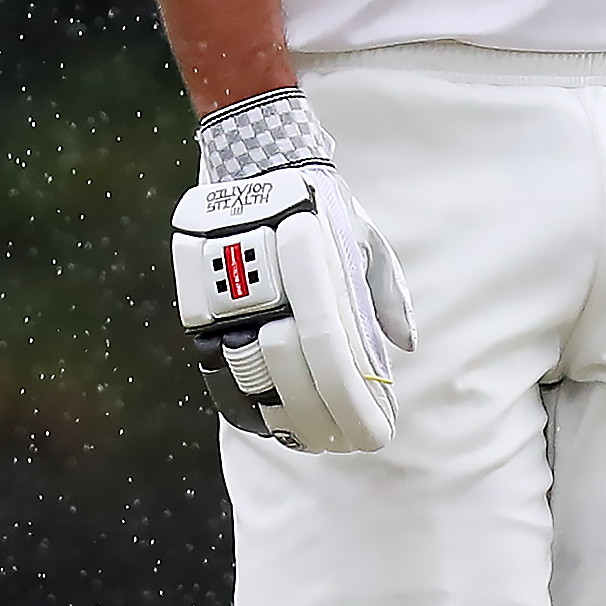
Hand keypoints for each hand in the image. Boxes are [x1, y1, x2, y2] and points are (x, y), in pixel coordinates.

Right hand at [172, 92, 416, 452]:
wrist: (252, 162)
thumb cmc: (319, 205)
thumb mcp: (363, 235)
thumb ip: (385, 290)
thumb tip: (406, 345)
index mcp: (314, 272)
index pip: (337, 360)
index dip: (357, 407)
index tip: (380, 433)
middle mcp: (269, 290)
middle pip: (299, 381)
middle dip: (331, 423)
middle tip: (354, 443)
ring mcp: (228, 303)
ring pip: (257, 385)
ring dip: (293, 423)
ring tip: (321, 442)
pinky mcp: (198, 311)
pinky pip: (219, 376)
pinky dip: (248, 410)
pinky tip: (274, 426)